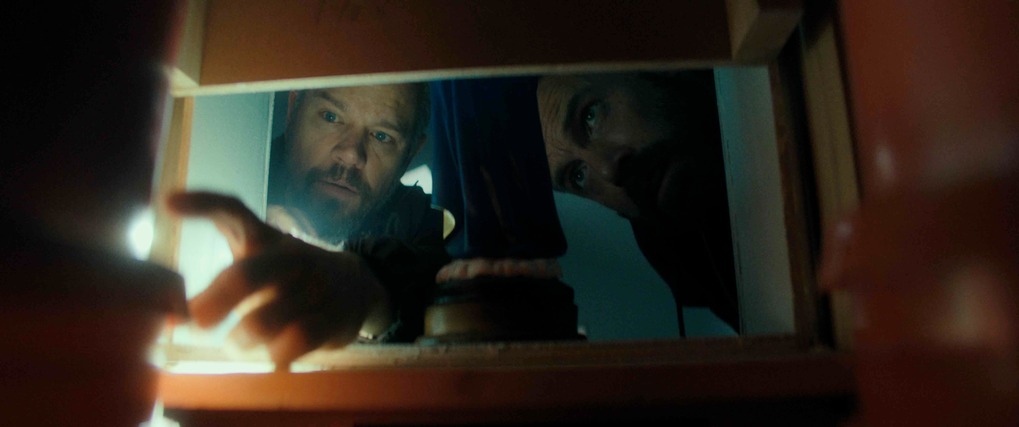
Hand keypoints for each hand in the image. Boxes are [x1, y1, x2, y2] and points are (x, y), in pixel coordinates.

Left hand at [164, 191, 391, 364]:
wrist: (358, 286)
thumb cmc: (290, 275)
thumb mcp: (261, 253)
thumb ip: (221, 263)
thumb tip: (171, 264)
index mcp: (268, 238)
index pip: (234, 209)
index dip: (202, 203)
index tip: (166, 203)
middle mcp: (291, 257)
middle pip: (247, 275)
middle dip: (215, 302)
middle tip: (197, 322)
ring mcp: (315, 287)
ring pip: (266, 319)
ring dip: (243, 338)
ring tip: (236, 344)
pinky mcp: (333, 317)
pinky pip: (297, 341)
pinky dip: (276, 355)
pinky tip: (272, 357)